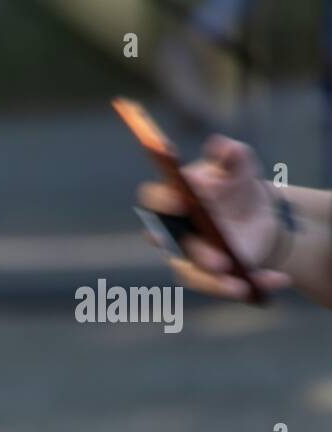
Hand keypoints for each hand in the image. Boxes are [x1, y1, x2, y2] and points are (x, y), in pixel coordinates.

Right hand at [136, 134, 290, 299]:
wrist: (256, 215)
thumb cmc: (236, 189)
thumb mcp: (240, 168)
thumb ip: (232, 155)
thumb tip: (220, 145)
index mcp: (174, 201)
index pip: (155, 200)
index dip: (163, 201)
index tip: (180, 202)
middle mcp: (173, 234)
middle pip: (174, 247)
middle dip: (197, 254)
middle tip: (220, 260)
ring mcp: (188, 258)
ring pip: (195, 275)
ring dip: (217, 284)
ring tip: (242, 286)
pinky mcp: (209, 277)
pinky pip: (225, 286)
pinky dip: (253, 285)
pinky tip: (276, 279)